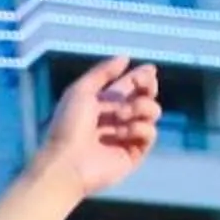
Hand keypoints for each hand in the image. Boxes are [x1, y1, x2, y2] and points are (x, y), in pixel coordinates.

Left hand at [36, 57, 159, 198]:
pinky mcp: (133, 154)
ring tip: (121, 115)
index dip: (142, 77)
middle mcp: (116, 120)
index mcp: (103, 104)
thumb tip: (125, 58)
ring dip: (141, 107)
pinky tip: (123, 132)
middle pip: (145, 98)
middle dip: (148, 88)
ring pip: (152, 113)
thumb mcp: (80, 91)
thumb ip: (102, 72)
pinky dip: (140, 128)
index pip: (130, 87)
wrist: (66, 162)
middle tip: (145, 87)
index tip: (148, 71)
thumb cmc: (68, 126)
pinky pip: (150, 133)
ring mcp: (125, 138)